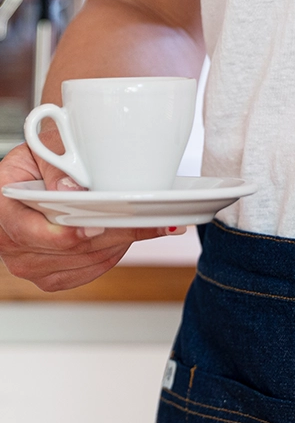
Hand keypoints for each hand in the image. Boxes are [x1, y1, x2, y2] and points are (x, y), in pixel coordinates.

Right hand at [0, 141, 182, 291]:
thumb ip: (55, 165)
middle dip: (112, 232)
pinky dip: (116, 252)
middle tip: (149, 219)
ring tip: (151, 222)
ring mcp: (32, 264)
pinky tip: (131, 233)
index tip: (97, 226)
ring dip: (121, 241)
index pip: (30, 231)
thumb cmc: (43, 156)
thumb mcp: (45, 146)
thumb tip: (70, 189)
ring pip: (87, 260)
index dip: (67, 232)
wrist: (41, 172)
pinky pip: (92, 269)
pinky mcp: (54, 276)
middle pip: (69, 248)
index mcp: (1, 209)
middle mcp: (11, 243)